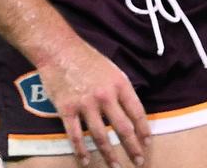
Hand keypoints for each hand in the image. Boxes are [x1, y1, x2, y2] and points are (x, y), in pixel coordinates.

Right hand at [38, 36, 149, 167]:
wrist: (59, 49)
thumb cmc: (87, 57)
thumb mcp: (111, 68)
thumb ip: (120, 89)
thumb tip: (130, 110)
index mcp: (119, 83)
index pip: (136, 111)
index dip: (143, 130)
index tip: (147, 143)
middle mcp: (105, 95)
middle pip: (123, 127)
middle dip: (132, 147)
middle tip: (139, 162)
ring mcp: (85, 104)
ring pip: (100, 136)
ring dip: (109, 154)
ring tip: (116, 166)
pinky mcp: (67, 109)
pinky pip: (75, 135)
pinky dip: (81, 151)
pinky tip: (85, 161)